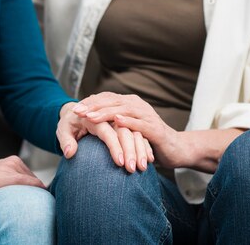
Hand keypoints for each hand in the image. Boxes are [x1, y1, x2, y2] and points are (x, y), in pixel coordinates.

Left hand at [76, 93, 246, 172]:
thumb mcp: (125, 132)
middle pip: (111, 102)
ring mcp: (146, 115)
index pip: (105, 100)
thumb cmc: (147, 141)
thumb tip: (89, 125)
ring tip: (90, 117)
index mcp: (128, 104)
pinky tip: (116, 121)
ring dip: (105, 113)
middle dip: (93, 106)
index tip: (73, 109)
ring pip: (122, 110)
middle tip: (77, 111)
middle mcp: (137, 105)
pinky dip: (128, 121)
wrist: (175, 149)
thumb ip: (110, 125)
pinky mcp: (155, 128)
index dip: (90, 103)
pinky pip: (139, 124)